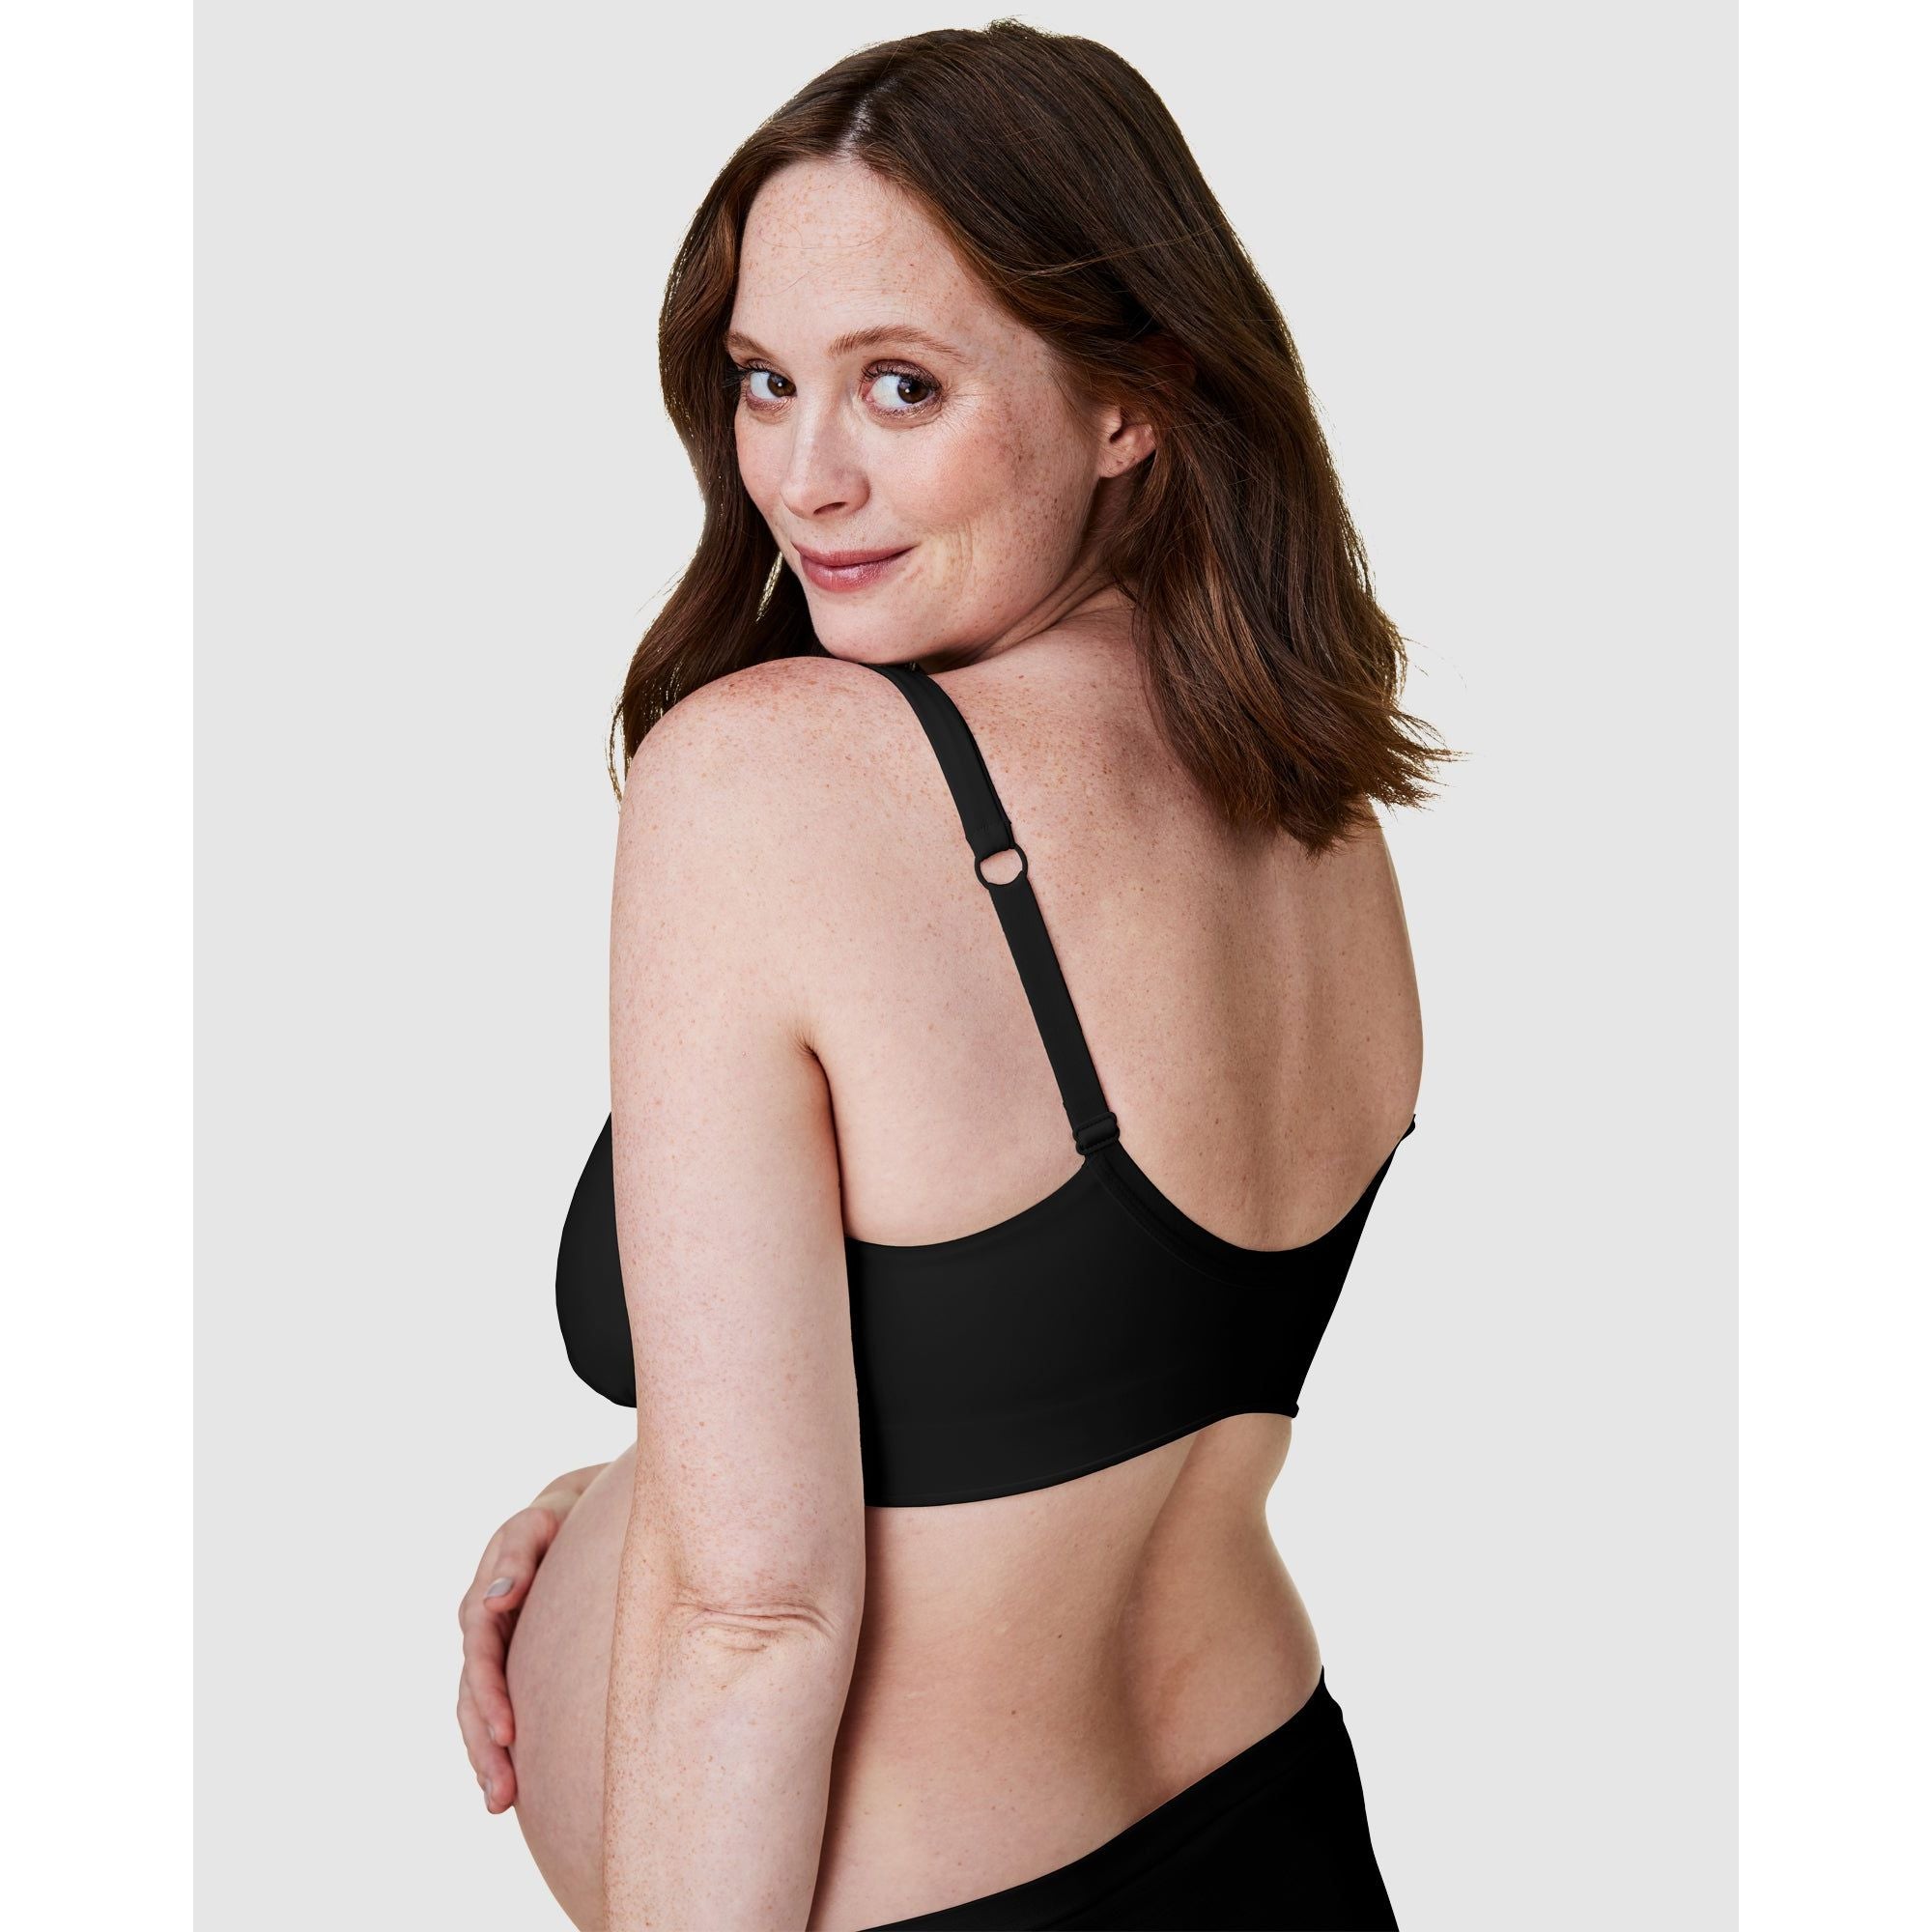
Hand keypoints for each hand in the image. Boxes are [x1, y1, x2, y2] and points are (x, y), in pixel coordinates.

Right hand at [457, 1465, 606, 1812]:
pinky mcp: (510, 1663)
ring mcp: (493, 1651)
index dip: (489, 1695)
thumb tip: (498, 1600)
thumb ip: (516, 1559)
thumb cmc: (555, 1520)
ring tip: (499, 1804)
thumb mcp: (534, 1527)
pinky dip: (495, 1745)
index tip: (508, 1733)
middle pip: (471, 1697)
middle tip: (500, 1796)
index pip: (479, 1654)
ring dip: (484, 1758)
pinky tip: (507, 1783)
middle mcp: (481, 1633)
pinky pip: (495, 1709)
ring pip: (476, 1712)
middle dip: (482, 1747)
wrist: (568, 1518)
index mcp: (484, 1602)